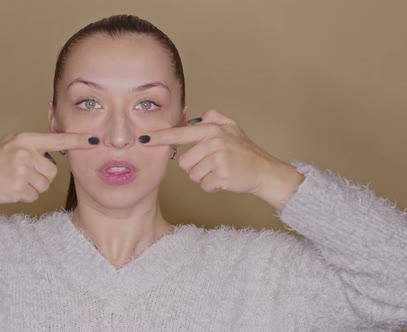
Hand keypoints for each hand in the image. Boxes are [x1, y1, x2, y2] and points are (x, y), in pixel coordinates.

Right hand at [0, 132, 96, 203]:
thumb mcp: (14, 142)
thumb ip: (36, 144)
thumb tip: (62, 145)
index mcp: (26, 139)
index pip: (58, 140)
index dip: (78, 141)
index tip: (95, 140)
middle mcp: (25, 153)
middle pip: (53, 171)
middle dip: (42, 175)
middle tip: (23, 172)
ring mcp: (21, 171)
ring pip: (45, 185)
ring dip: (34, 186)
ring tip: (17, 179)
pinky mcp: (18, 188)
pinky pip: (35, 196)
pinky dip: (26, 195)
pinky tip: (13, 188)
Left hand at [140, 110, 303, 209]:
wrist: (264, 171)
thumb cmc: (245, 152)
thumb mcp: (233, 128)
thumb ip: (215, 118)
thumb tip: (198, 116)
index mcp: (212, 129)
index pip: (180, 133)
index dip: (160, 137)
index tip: (142, 139)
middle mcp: (214, 141)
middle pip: (185, 162)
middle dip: (196, 167)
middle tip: (215, 164)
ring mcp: (218, 159)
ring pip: (193, 175)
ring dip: (205, 177)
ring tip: (221, 171)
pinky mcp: (221, 176)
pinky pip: (204, 185)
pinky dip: (212, 186)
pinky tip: (225, 180)